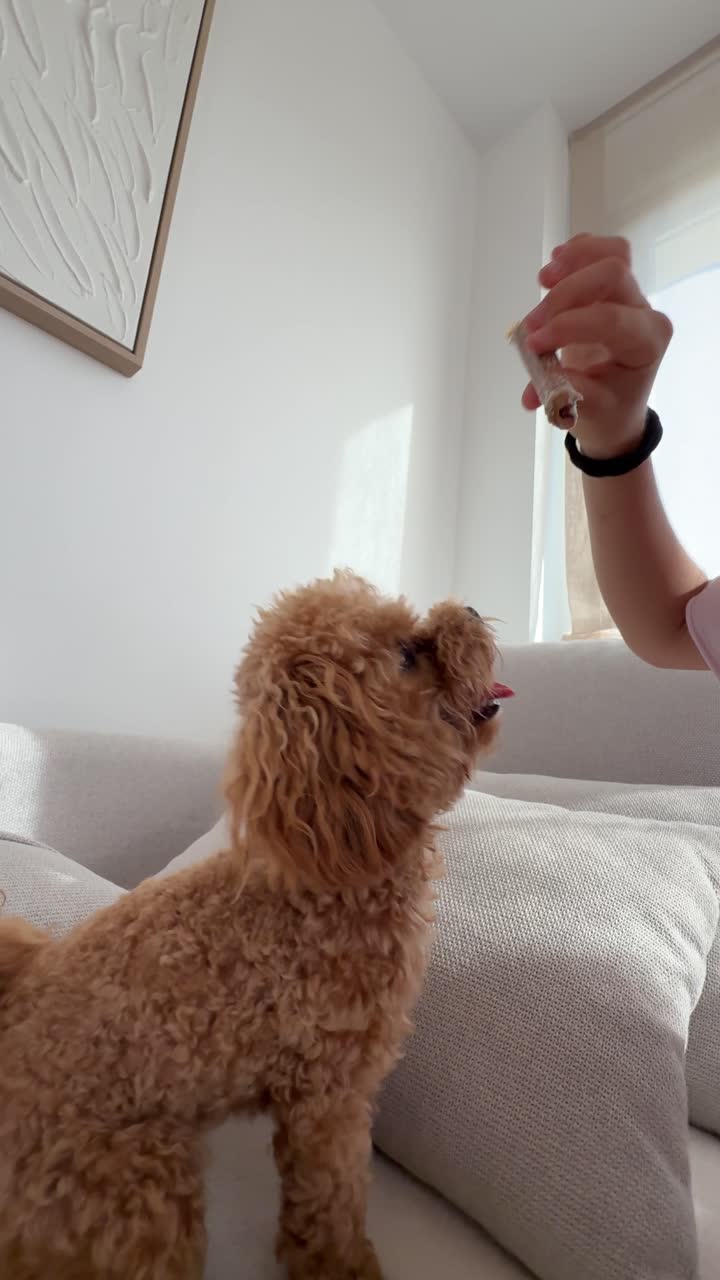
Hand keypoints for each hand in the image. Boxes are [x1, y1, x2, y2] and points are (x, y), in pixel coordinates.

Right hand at [521, 234, 672, 458]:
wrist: (615, 405)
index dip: (567, 326)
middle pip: (611, 275)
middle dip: (565, 295)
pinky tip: (554, 267)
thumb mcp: (588, 411)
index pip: (610, 320)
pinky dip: (576, 252)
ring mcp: (631, 295)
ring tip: (543, 280)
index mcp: (646, 344)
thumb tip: (531, 393)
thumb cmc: (605, 408)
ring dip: (573, 261)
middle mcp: (644, 313)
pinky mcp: (614, 285)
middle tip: (531, 324)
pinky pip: (602, 251)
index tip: (533, 346)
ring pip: (612, 254)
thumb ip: (563, 394)